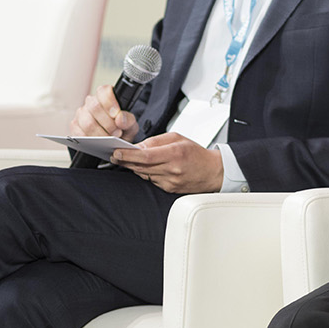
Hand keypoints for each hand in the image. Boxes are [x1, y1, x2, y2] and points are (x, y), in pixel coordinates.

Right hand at [70, 84, 138, 138]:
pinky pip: (79, 132)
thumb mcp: (131, 124)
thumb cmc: (122, 129)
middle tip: (117, 132)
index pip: (104, 91)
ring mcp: (81, 114)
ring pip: (87, 122)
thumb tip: (120, 119)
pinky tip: (98, 142)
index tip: (116, 114)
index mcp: (106, 96)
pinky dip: (90, 139)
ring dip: (100, 133)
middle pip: (94, 107)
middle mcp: (91, 102)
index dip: (109, 102)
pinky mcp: (75, 126)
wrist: (115, 141)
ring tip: (110, 139)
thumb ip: (129, 120)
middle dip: (107, 123)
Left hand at [110, 133, 224, 193]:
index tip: (116, 152)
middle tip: (115, 155)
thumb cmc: (196, 153)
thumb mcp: (178, 138)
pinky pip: (151, 181)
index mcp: (175, 153)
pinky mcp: (169, 189)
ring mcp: (170, 182)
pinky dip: (146, 174)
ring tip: (128, 160)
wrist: (213, 171)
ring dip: (134, 167)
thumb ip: (156, 141)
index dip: (128, 155)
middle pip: (141, 167)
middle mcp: (172, 169)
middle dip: (125, 161)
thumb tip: (137, 147)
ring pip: (144, 174)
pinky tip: (146, 168)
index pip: (145, 156)